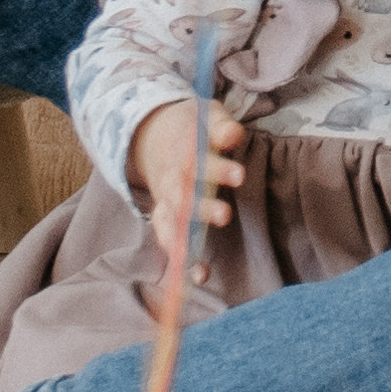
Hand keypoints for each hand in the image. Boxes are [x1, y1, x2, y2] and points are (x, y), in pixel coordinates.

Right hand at [128, 96, 248, 276]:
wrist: (151, 135)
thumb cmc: (191, 128)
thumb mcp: (207, 115)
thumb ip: (221, 126)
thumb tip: (234, 134)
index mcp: (185, 153)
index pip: (201, 161)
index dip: (219, 169)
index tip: (239, 175)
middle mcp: (173, 181)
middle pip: (184, 197)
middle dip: (203, 208)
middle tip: (224, 215)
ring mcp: (166, 202)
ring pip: (172, 224)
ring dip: (186, 243)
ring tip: (202, 265)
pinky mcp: (164, 219)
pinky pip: (169, 242)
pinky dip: (181, 260)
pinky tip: (200, 277)